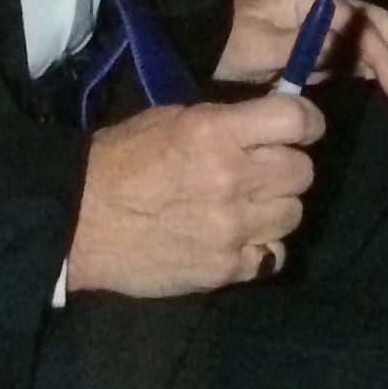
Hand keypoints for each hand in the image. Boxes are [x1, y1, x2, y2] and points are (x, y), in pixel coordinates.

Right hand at [67, 92, 322, 294]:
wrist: (80, 222)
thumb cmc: (122, 159)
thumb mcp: (173, 118)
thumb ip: (226, 122)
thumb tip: (270, 124)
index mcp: (216, 132)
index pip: (296, 119)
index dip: (306, 121)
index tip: (301, 127)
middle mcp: (231, 179)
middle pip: (302, 171)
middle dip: (288, 166)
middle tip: (264, 168)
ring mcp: (231, 229)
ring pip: (294, 214)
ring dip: (276, 207)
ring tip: (248, 205)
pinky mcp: (225, 270)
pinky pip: (274, 255)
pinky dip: (263, 247)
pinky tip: (240, 238)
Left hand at [215, 0, 387, 99]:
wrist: (204, 42)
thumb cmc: (229, 42)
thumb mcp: (261, 45)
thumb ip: (302, 45)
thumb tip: (341, 43)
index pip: (364, 21)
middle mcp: (325, 2)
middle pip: (376, 25)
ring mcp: (324, 21)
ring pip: (371, 39)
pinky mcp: (318, 42)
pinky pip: (356, 53)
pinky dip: (378, 68)